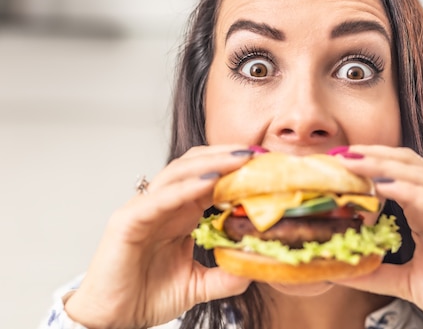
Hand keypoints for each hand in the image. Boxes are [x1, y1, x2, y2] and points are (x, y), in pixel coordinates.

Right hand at [65, 145, 253, 328]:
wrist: (113, 320)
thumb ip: (225, 277)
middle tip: (257, 153)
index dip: (236, 168)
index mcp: (181, 212)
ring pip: (178, 173)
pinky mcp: (127, 221)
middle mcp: (164, 204)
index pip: (210, 178)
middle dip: (227, 156)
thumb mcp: (197, 284)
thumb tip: (255, 268)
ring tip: (240, 159)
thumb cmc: (146, 295)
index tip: (266, 164)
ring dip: (211, 163)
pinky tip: (209, 183)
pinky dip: (185, 188)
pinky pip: (159, 198)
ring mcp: (144, 209)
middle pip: (196, 165)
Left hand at [334, 145, 422, 328]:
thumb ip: (374, 273)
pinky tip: (388, 186)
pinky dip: (415, 192)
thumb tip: (338, 269)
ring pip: (422, 176)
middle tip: (340, 153)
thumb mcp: (406, 281)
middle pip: (406, 167)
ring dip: (386, 166)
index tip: (335, 164)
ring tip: (356, 161)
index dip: (368, 167)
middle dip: (373, 157)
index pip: (395, 176)